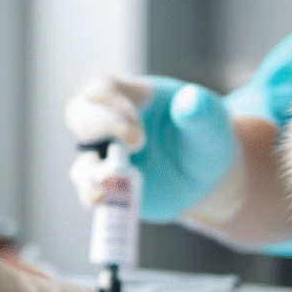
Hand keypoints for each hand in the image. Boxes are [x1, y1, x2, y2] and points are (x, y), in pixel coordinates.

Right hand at [66, 75, 236, 221]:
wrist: (210, 177)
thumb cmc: (207, 140)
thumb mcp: (211, 125)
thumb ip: (201, 113)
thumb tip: (191, 102)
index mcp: (134, 97)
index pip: (104, 89)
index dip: (112, 105)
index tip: (141, 129)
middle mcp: (112, 124)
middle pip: (80, 117)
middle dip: (98, 128)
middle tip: (137, 145)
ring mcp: (108, 157)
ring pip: (82, 162)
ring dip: (88, 175)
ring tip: (103, 189)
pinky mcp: (111, 186)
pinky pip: (92, 192)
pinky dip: (93, 197)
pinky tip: (102, 202)